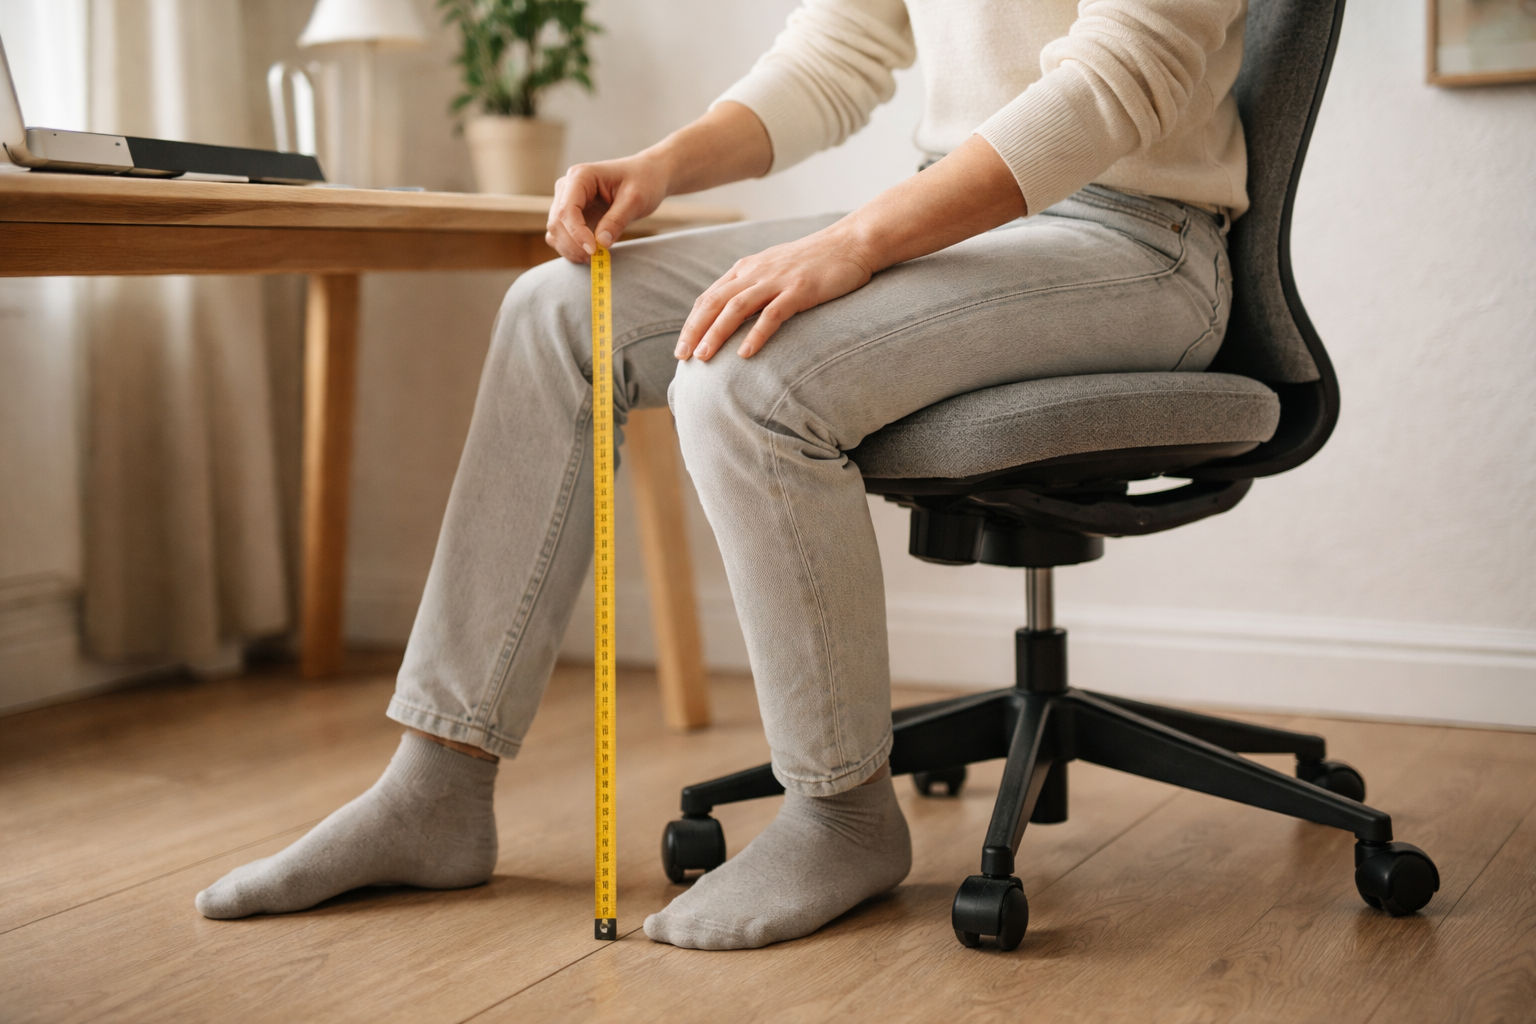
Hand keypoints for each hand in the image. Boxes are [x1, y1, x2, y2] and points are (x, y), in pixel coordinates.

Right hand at [545, 154, 668, 262]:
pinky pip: (561, 235)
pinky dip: (570, 248)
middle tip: (595, 259)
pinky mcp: (572, 214)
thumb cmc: (643, 181)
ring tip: (594, 259)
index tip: (594, 250)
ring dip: (569, 249)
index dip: (576, 233)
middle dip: (573, 245)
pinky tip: (589, 255)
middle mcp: (568, 186)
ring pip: (555, 230)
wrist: (647, 176)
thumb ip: (617, 220)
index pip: (567, 209)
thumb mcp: (635, 200)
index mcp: (581, 176)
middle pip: (557, 222)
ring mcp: (567, 200)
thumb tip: (601, 243)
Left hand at [676, 227, 877, 361]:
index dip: (692, 323)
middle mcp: (756, 273)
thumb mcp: (776, 270)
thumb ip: (754, 287)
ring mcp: (777, 280)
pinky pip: (772, 314)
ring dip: (716, 333)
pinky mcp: (800, 290)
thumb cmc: (816, 261)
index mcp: (746, 268)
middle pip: (714, 303)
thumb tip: (735, 315)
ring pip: (736, 308)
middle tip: (682, 357)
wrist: (851, 243)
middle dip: (694, 331)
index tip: (681, 348)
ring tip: (704, 358)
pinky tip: (745, 354)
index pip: (709, 297)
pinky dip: (756, 334)